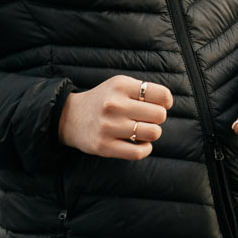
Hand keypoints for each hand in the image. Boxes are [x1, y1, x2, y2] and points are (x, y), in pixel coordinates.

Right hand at [58, 75, 172, 160]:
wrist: (70, 117)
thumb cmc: (103, 100)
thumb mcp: (119, 85)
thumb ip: (143, 90)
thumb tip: (167, 104)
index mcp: (121, 86)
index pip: (161, 94)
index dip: (166, 102)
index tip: (161, 105)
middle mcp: (114, 105)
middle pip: (159, 115)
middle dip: (157, 118)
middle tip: (147, 118)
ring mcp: (109, 127)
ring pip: (152, 133)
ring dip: (151, 133)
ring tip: (141, 130)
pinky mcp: (105, 146)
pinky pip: (139, 152)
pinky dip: (145, 149)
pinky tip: (139, 143)